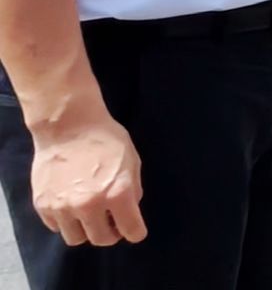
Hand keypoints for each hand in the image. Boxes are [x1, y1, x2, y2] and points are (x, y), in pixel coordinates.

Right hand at [30, 114, 145, 245]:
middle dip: (111, 233)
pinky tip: (70, 204)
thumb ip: (133, 189)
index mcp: (118, 194)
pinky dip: (65, 221)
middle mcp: (90, 205)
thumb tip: (130, 210)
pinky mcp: (43, 205)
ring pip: (76, 239)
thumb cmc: (105, 139)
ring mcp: (63, 207)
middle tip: (111, 221)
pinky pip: (57, 227)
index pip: (132, 231)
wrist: (68, 125)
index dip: (135, 231)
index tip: (133, 229)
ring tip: (88, 214)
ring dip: (85, 230)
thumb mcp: (132, 161)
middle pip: (102, 240)